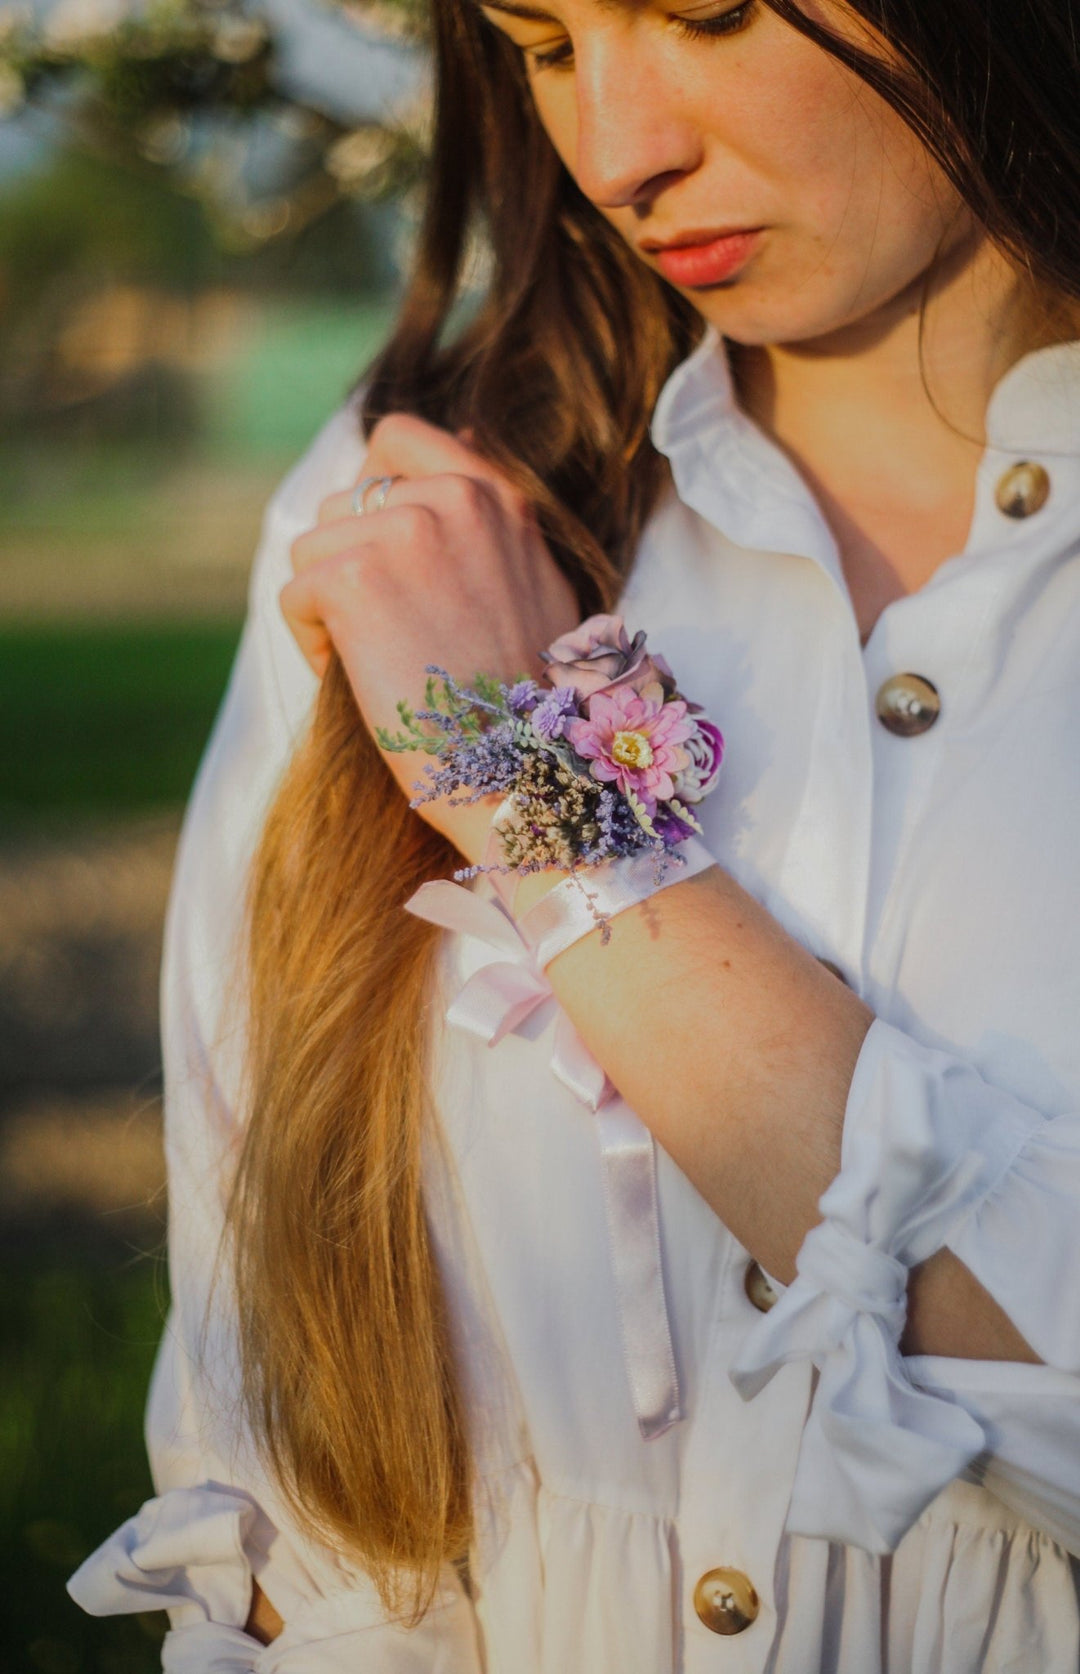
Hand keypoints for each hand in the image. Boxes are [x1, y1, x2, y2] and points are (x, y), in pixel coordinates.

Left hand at [281, 414, 578, 859]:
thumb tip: (459, 440)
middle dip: (349, 568)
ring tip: (380, 663)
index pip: (399, 437)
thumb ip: (490, 517)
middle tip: (392, 638)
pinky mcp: (353, 578)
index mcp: (497, 496)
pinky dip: (312, 644)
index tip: (380, 550)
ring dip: (328, 609)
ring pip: (312, 551)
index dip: (370, 486)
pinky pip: (295, 595)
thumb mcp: (533, 579)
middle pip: (343, 505)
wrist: (519, 768)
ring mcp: (402, 532)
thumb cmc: (526, 699)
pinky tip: (362, 680)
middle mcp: (453, 499)